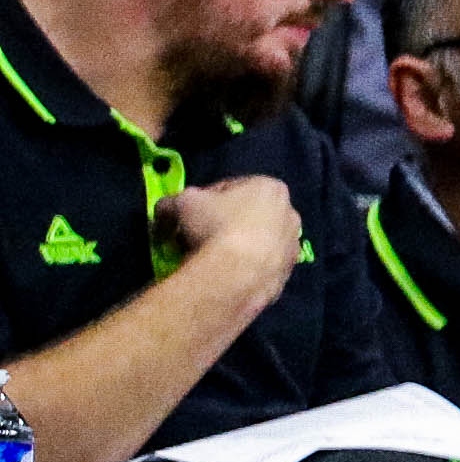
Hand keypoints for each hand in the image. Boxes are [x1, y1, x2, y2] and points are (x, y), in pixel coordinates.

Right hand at [161, 172, 304, 299]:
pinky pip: (258, 266)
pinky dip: (243, 267)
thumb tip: (164, 212)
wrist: (237, 274)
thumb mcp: (181, 203)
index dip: (204, 199)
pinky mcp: (288, 273)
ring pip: (255, 241)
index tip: (188, 214)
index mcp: (270, 187)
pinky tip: (223, 273)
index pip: (230, 187)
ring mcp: (293, 246)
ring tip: (208, 256)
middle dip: (221, 222)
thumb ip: (170, 202)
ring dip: (234, 245)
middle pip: (246, 214)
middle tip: (195, 235)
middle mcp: (290, 213)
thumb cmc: (213, 226)